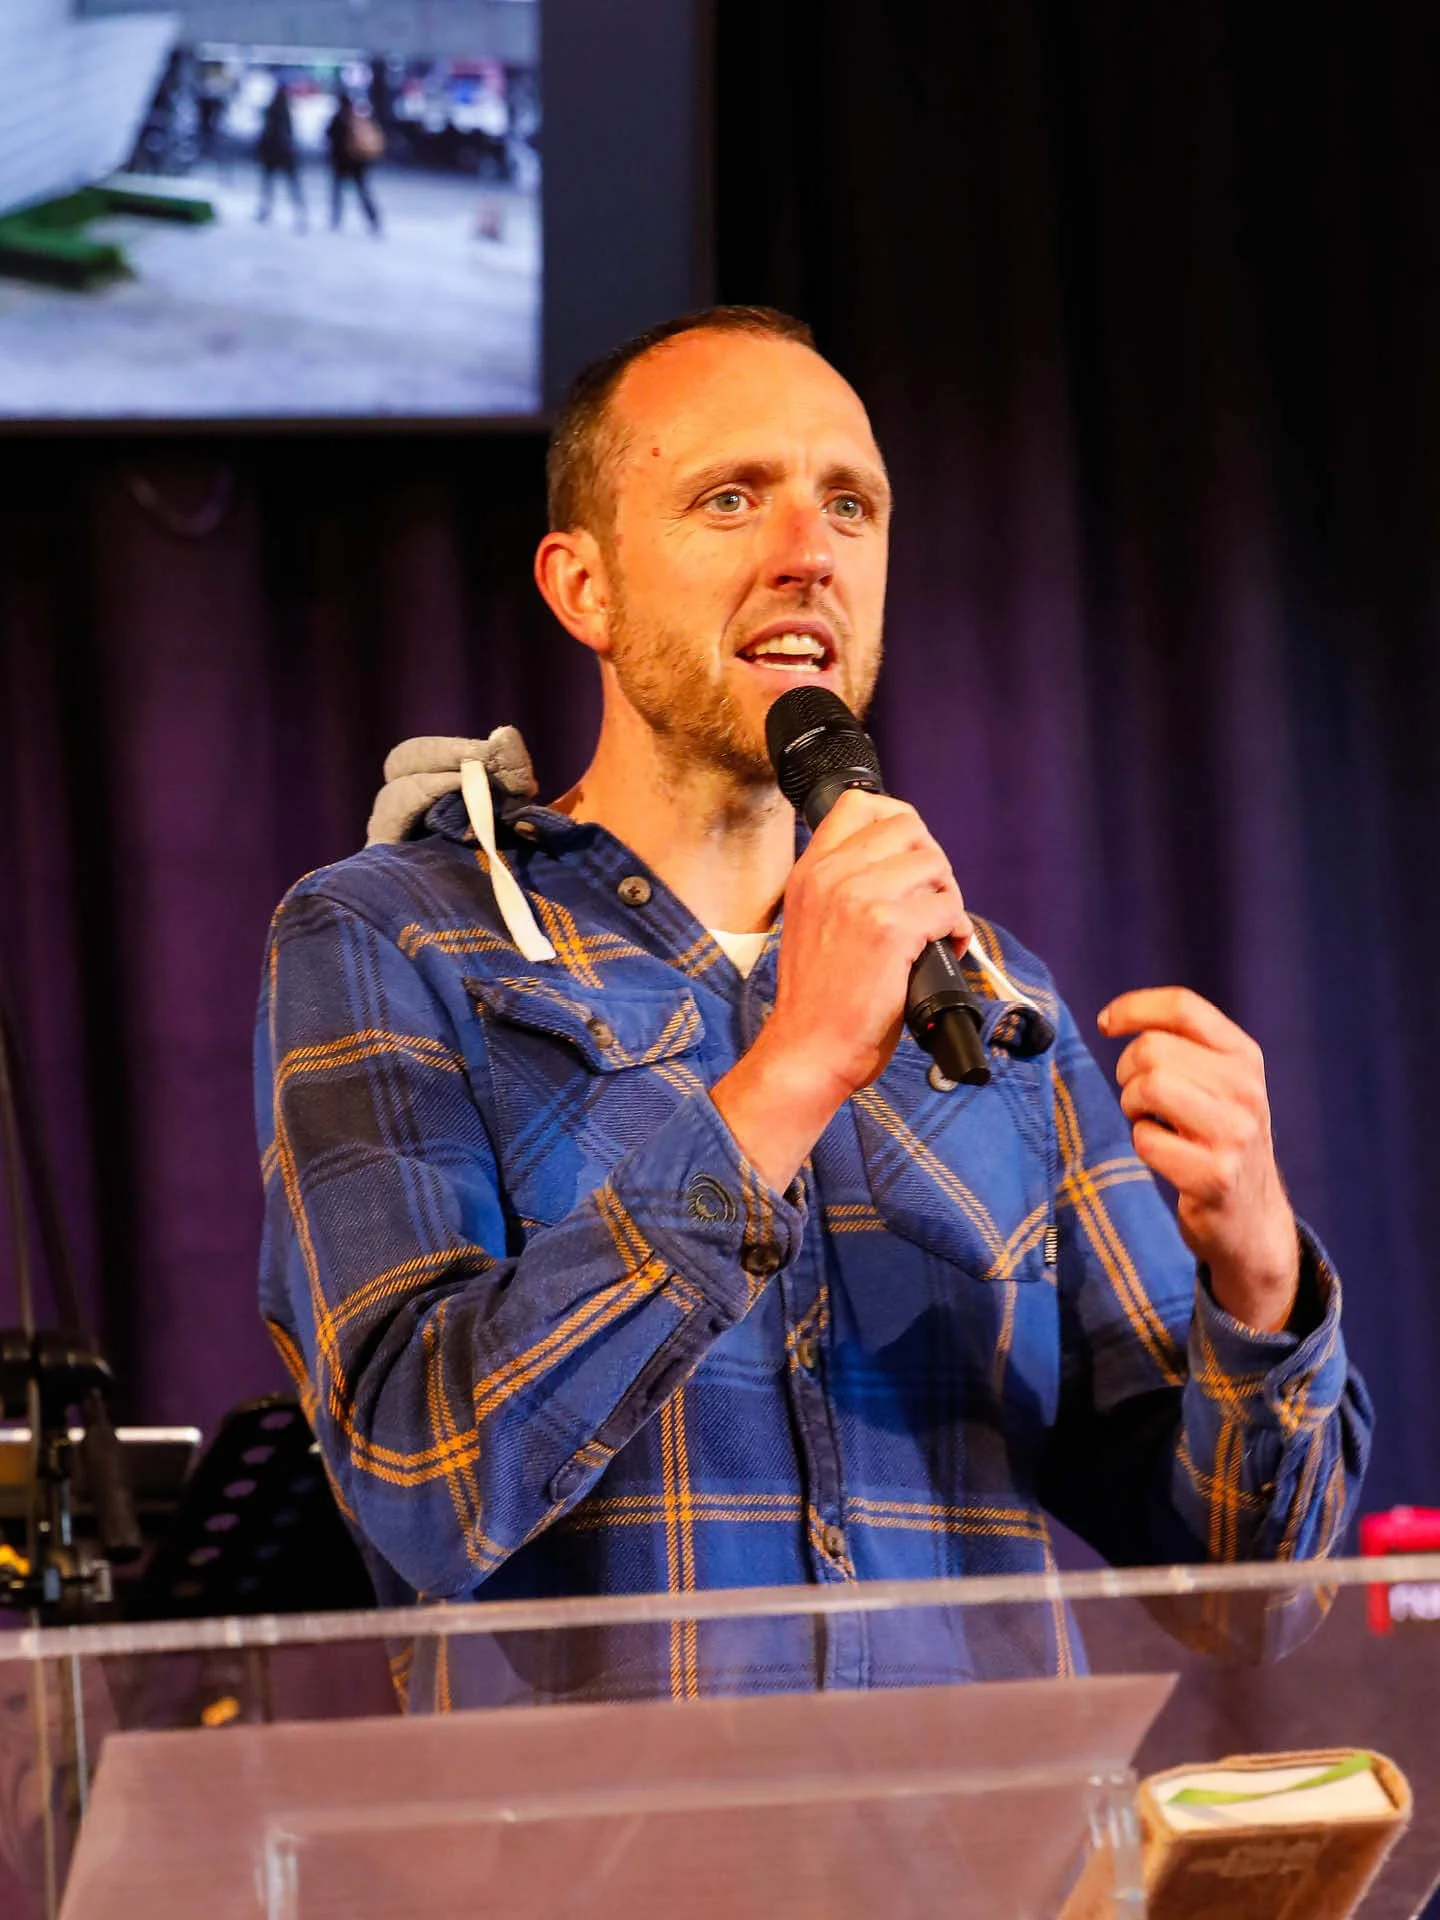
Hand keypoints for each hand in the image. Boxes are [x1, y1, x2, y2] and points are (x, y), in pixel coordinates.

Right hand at [712, 791, 971, 1191]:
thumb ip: (842, 885)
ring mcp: (860, 898)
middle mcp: (831, 874)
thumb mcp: (811, 921)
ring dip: (947, 897)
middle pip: (908, 826)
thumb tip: (902, 864)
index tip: (908, 856)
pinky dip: (956, 930)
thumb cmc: (818, 997)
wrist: (809, 1047)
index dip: (897, 822)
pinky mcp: (890, 929)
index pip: (859, 804)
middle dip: (931, 862)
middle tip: (929, 899)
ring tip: (940, 929)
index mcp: (810, 870)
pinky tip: (946, 950)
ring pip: (934, 863)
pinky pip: (947, 907)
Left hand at [1099, 988, 1299, 1332]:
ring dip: (1133, 1107)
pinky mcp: (1215, 1176)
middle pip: (1152, 1048)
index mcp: (1245, 1057)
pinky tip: (1165, 1156)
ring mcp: (1235, 1134)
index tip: (1107, 1024)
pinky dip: (1142, 1145)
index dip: (1134, 1008)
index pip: (1183, 1006)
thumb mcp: (1218, 1083)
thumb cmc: (1218, 1138)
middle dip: (1128, 1072)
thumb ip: (1180, 1045)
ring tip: (1151, 1123)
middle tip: (1141, 1100)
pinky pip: (1147, 1140)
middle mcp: (1246, 1089)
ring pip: (1149, 1087)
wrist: (1252, 1218)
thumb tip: (1112, 1018)